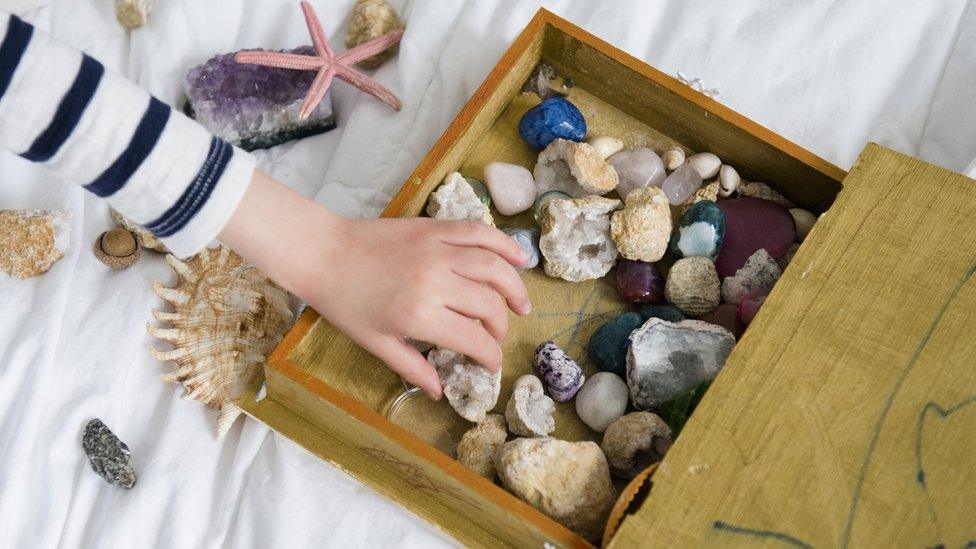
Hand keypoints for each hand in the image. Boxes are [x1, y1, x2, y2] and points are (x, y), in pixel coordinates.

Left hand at [220, 171, 531, 398]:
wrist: (323, 254)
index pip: (475, 339)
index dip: (491, 356)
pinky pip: (479, 233)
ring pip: (493, 268)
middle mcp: (436, 282)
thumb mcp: (376, 344)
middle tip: (495, 338)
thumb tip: (439, 392)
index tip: (491, 365)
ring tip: (520, 306)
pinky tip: (518, 258)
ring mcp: (437, 251)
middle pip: (490, 306)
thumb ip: (413, 368)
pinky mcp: (435, 229)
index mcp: (420, 316)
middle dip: (501, 328)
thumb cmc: (345, 303)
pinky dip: (503, 244)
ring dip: (514, 288)